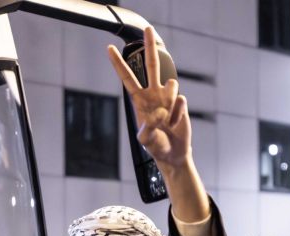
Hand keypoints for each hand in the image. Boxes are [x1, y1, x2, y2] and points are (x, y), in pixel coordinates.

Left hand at [107, 26, 190, 171]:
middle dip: (149, 46)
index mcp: (139, 100)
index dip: (118, 63)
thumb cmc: (156, 146)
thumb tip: (159, 112)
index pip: (127, 78)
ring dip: (170, 101)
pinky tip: (175, 123)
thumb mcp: (145, 140)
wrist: (173, 153)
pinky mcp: (180, 103)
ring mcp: (167, 97)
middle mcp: (153, 94)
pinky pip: (181, 101)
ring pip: (171, 84)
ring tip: (167, 120)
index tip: (109, 48)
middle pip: (151, 65)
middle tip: (147, 28)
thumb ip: (148, 127)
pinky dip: (178, 114)